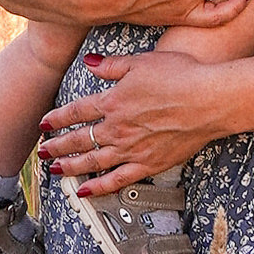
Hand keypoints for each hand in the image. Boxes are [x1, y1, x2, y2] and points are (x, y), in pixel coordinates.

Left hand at [41, 47, 250, 194]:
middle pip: (78, 140)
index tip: (44, 124)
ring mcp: (132, 150)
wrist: (210, 100)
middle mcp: (117, 129)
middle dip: (57, 146)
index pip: (75, 112)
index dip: (56, 118)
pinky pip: (117, 180)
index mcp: (113, 102)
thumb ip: (111, 65)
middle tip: (42, 151)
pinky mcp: (149, 165)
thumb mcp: (141, 62)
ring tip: (55, 170)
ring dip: (70, 167)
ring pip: (92, 163)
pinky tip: (85, 192)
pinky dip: (98, 188)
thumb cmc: (181, 76)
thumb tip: (89, 63)